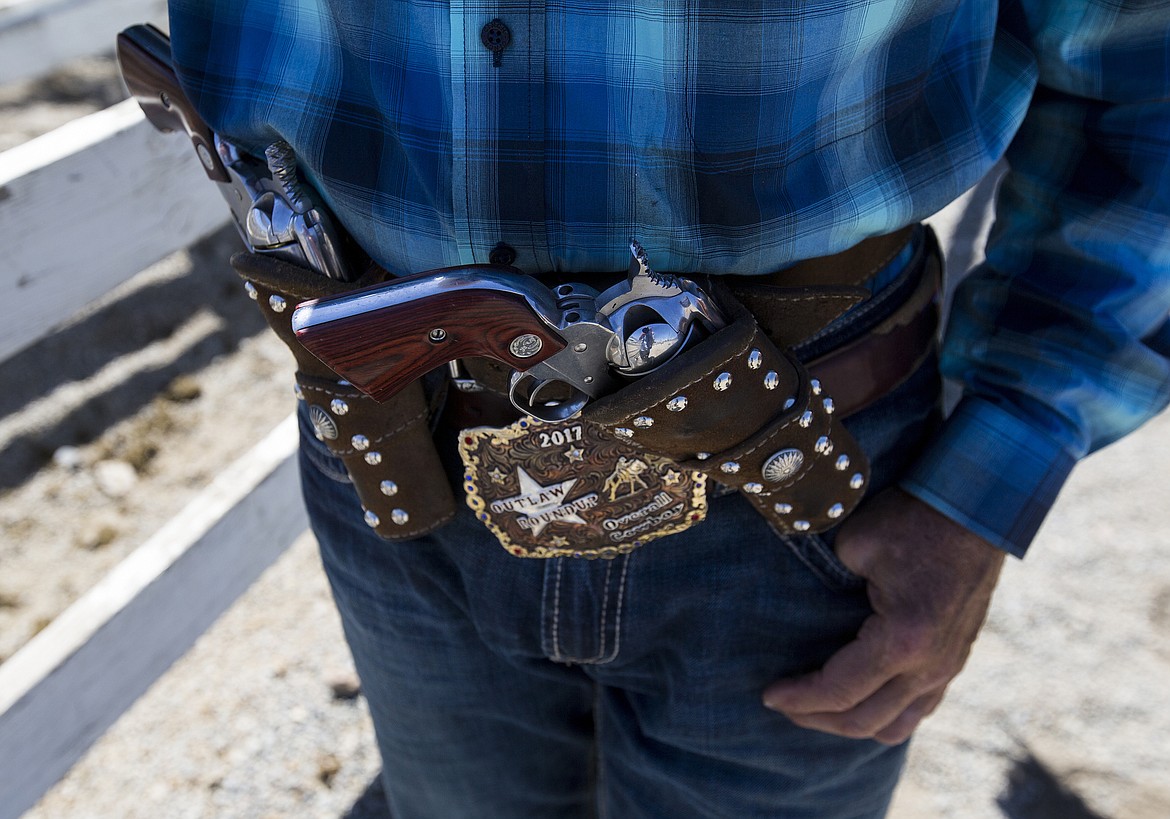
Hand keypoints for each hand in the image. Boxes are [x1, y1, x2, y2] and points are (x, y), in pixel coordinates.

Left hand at [762, 489, 1005, 744]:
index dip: (799, 698)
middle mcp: (930, 666)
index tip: (768, 695)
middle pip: (864, 720)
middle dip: (816, 717)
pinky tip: (858, 697)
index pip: (839, 690)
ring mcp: (948, 667)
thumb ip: (828, 586)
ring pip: (895, 725)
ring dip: (851, 723)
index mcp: (903, 640)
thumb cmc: (912, 520)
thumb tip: (806, 610)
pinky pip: (918, 708)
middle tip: (783, 704)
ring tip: (817, 707)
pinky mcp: (955, 659)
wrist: (975, 507)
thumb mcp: (855, 545)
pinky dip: (883, 713)